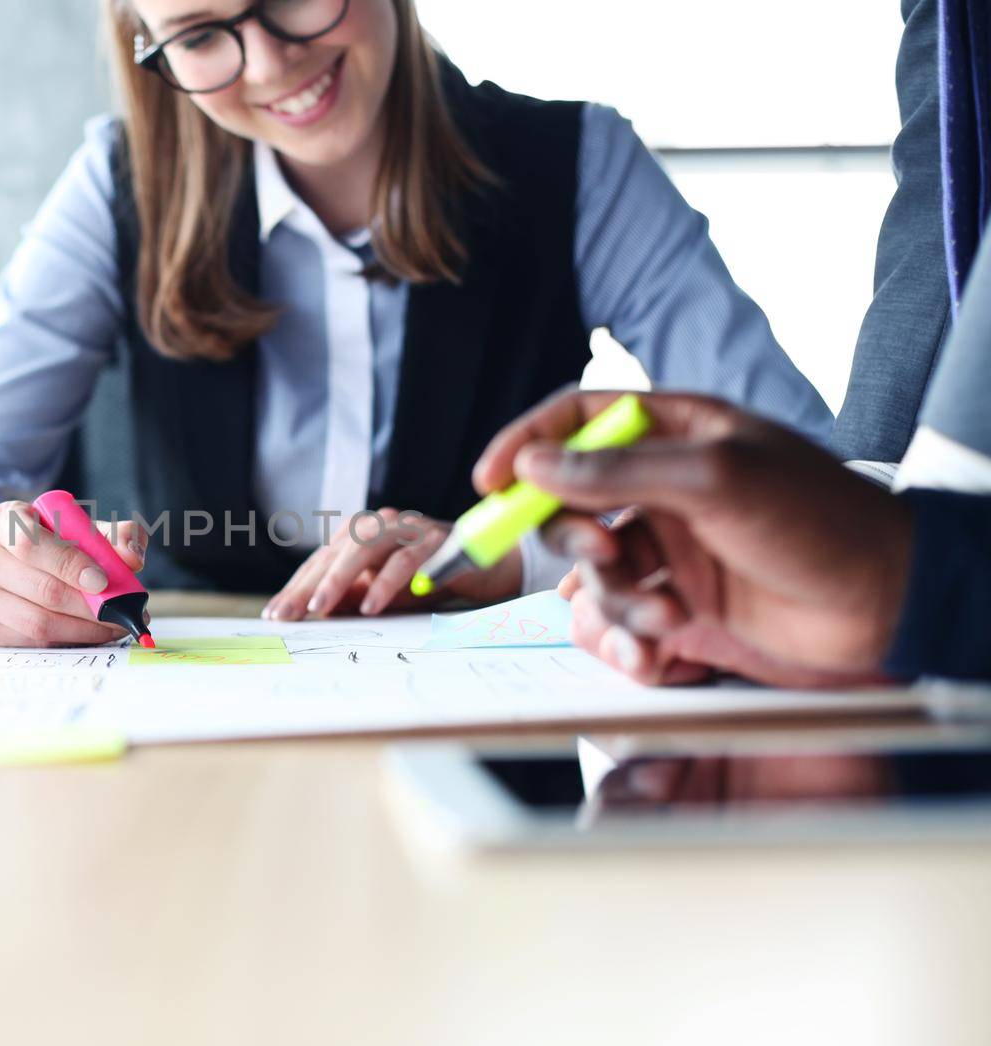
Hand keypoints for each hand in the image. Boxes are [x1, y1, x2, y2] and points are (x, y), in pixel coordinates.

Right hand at [0, 500, 146, 646]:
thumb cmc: (43, 541)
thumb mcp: (74, 526)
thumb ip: (111, 535)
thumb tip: (133, 558)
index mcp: (2, 520)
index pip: (30, 543)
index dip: (68, 563)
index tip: (102, 581)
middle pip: (42, 589)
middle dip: (91, 606)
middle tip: (124, 612)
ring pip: (38, 622)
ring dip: (85, 629)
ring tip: (115, 626)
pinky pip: (32, 641)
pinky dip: (68, 640)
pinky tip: (90, 633)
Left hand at [262, 507, 521, 620]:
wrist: (488, 565)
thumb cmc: (428, 578)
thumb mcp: (383, 593)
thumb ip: (352, 599)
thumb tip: (314, 613)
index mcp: (362, 535)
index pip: (321, 561)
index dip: (296, 587)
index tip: (274, 615)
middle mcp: (381, 524)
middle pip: (335, 552)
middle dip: (308, 586)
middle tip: (288, 615)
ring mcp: (409, 528)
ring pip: (365, 548)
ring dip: (339, 580)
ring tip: (320, 609)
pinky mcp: (437, 540)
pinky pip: (406, 560)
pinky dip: (387, 583)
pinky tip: (373, 607)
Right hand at [475, 389, 912, 685]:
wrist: (888, 602)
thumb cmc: (820, 520)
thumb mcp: (714, 480)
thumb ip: (616, 473)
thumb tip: (534, 464)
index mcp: (676, 430)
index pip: (577, 420)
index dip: (525, 445)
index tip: (490, 482)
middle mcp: (665, 486)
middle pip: (569, 504)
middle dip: (573, 539)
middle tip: (604, 557)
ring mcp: (671, 546)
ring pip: (592, 574)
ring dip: (617, 602)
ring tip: (668, 618)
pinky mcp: (682, 602)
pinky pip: (621, 620)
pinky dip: (628, 641)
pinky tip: (661, 652)